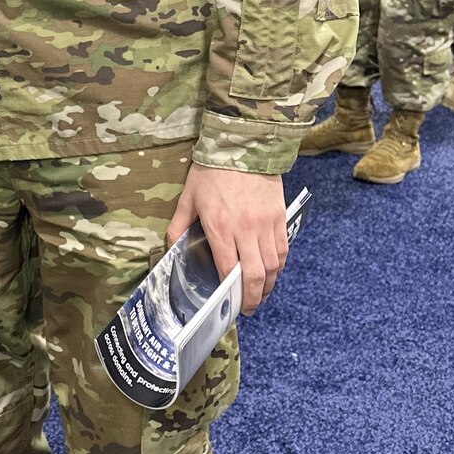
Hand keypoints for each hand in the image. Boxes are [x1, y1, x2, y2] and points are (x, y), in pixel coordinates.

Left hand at [167, 165, 286, 315]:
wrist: (243, 145)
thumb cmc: (212, 171)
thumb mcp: (188, 198)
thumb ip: (178, 226)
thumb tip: (171, 250)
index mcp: (220, 227)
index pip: (227, 269)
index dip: (229, 292)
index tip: (227, 304)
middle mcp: (245, 230)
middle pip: (254, 275)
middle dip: (251, 298)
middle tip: (247, 308)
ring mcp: (265, 224)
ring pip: (272, 266)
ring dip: (267, 285)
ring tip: (260, 294)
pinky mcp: (279, 217)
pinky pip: (282, 249)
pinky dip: (278, 266)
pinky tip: (272, 272)